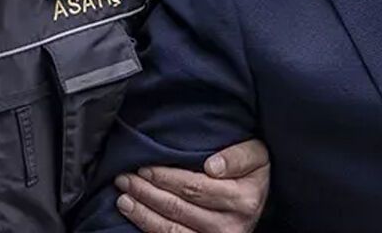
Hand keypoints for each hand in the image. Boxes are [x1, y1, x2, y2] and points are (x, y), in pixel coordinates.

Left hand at [115, 139, 269, 232]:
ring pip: (171, 229)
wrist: (258, 202)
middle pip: (179, 208)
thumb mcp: (256, 156)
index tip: (144, 167)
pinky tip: (135, 215)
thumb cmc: (251, 173)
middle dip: (147, 192)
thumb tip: (212, 166)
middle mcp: (231, 226)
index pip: (196, 188)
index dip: (166, 178)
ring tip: (123, 198)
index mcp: (243, 199)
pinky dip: (149, 228)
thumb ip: (239, 156)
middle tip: (125, 179)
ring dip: (142, 213)